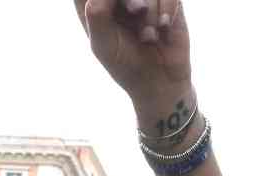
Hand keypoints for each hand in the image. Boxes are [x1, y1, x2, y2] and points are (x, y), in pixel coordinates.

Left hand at [73, 0, 191, 111]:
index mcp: (98, 8)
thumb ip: (96, 19)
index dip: (105, 1)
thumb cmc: (125, 64)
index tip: (111, 9)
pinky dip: (166, 8)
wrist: (159, 80)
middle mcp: (120, 1)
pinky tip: (163, 26)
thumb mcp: (104, 46)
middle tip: (137, 10)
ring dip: (149, 12)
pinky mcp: (169, 2)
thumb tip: (92, 0)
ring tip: (148, 36)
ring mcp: (146, 0)